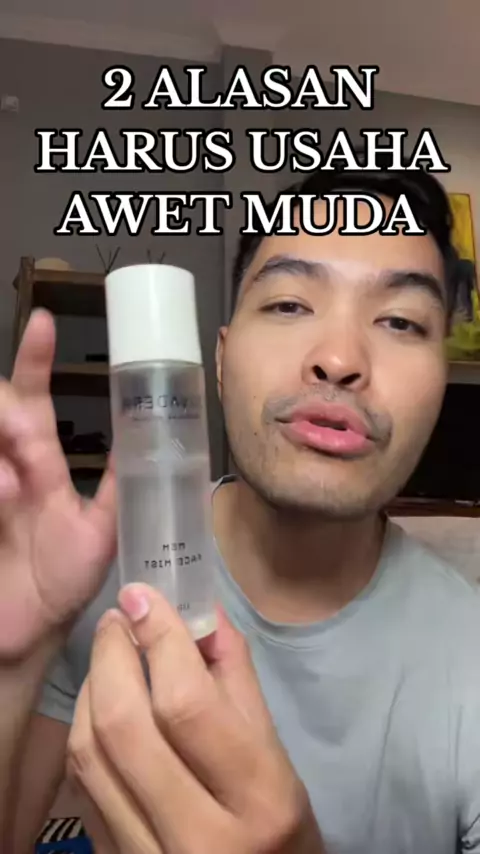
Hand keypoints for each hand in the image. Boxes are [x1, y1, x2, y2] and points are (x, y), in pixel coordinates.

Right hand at [0, 309, 116, 660]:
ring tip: (9, 492)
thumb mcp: (101, 530)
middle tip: (20, 429)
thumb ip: (119, 486)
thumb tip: (159, 444)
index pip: (33, 401)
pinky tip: (1, 502)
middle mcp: (5, 470)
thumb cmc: (63, 580)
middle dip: (2, 410)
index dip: (35, 361)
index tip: (43, 322)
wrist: (29, 635)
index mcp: (39, 466)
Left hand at [67, 586, 324, 853]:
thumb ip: (239, 683)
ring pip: (90, 755)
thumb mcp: (279, 760)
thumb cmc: (281, 834)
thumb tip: (202, 612)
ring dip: (91, 689)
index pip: (188, 704)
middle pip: (125, 727)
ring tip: (109, 655)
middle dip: (112, 656)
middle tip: (118, 618)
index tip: (142, 596)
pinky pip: (82, 786)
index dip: (159, 639)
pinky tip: (101, 704)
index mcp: (258, 800)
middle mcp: (198, 835)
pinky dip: (84, 729)